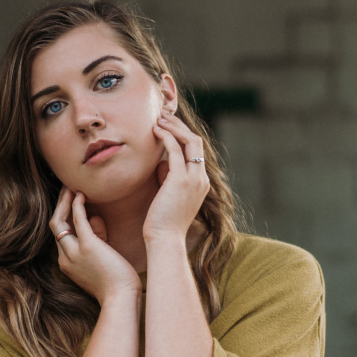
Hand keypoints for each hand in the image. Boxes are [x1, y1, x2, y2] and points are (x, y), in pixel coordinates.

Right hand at [50, 187, 140, 303]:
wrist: (121, 298)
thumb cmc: (116, 283)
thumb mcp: (101, 258)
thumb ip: (96, 237)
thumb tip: (94, 217)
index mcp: (67, 263)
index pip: (60, 235)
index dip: (63, 216)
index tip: (69, 201)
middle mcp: (65, 257)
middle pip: (56, 226)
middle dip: (59, 205)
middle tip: (66, 189)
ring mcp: (74, 252)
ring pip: (60, 221)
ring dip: (64, 202)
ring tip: (70, 187)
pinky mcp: (88, 247)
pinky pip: (77, 220)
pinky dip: (77, 205)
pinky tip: (81, 194)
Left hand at [143, 110, 209, 241]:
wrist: (165, 240)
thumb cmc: (162, 223)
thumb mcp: (169, 196)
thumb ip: (169, 178)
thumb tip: (161, 164)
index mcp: (201, 183)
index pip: (196, 151)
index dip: (183, 134)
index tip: (168, 125)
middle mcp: (201, 178)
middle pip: (196, 142)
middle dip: (180, 126)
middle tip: (163, 115)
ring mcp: (194, 179)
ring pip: (189, 141)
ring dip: (174, 127)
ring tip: (158, 118)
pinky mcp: (180, 180)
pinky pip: (175, 150)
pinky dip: (166, 137)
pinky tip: (155, 130)